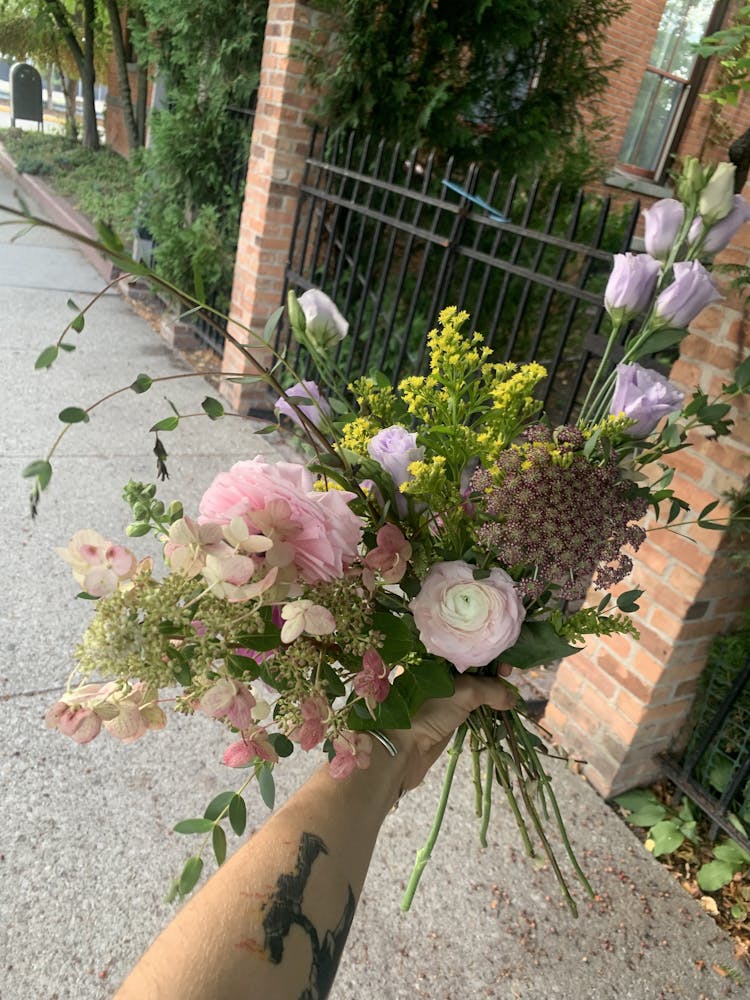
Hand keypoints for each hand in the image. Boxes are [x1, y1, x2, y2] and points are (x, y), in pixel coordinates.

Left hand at [391, 665, 515, 792]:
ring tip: (508, 695)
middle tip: (508, 676)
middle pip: (473, 667)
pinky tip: (499, 708)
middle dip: (493, 672)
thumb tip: (512, 697)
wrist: (402, 749)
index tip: (506, 664)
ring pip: (473, 688)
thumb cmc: (428, 711)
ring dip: (492, 691)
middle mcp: (440, 673)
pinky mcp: (448, 716)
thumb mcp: (464, 693)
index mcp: (437, 659)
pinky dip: (485, 706)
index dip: (489, 653)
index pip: (468, 649)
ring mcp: (444, 695)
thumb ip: (490, 689)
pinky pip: (471, 706)